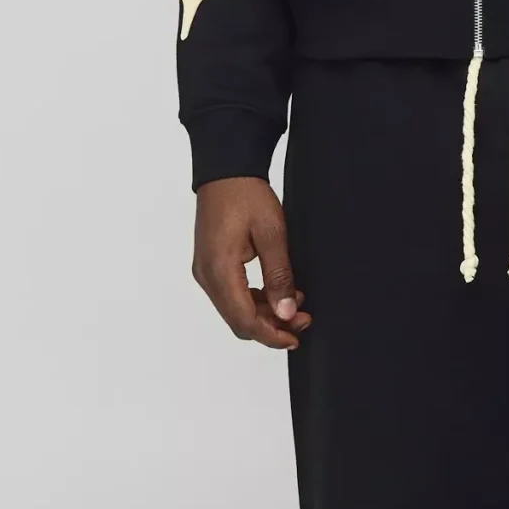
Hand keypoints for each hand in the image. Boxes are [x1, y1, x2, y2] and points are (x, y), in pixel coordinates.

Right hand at [192, 176, 309, 348]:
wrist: (225, 171)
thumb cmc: (246, 195)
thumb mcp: (272, 234)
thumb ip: (279, 276)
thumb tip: (286, 313)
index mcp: (219, 270)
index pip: (244, 319)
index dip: (271, 335)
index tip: (295, 337)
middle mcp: (206, 276)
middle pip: (238, 320)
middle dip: (271, 327)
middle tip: (303, 320)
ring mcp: (205, 271)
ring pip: (235, 310)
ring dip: (264, 314)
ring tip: (295, 304)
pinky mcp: (209, 265)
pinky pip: (230, 295)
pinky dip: (254, 300)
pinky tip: (277, 293)